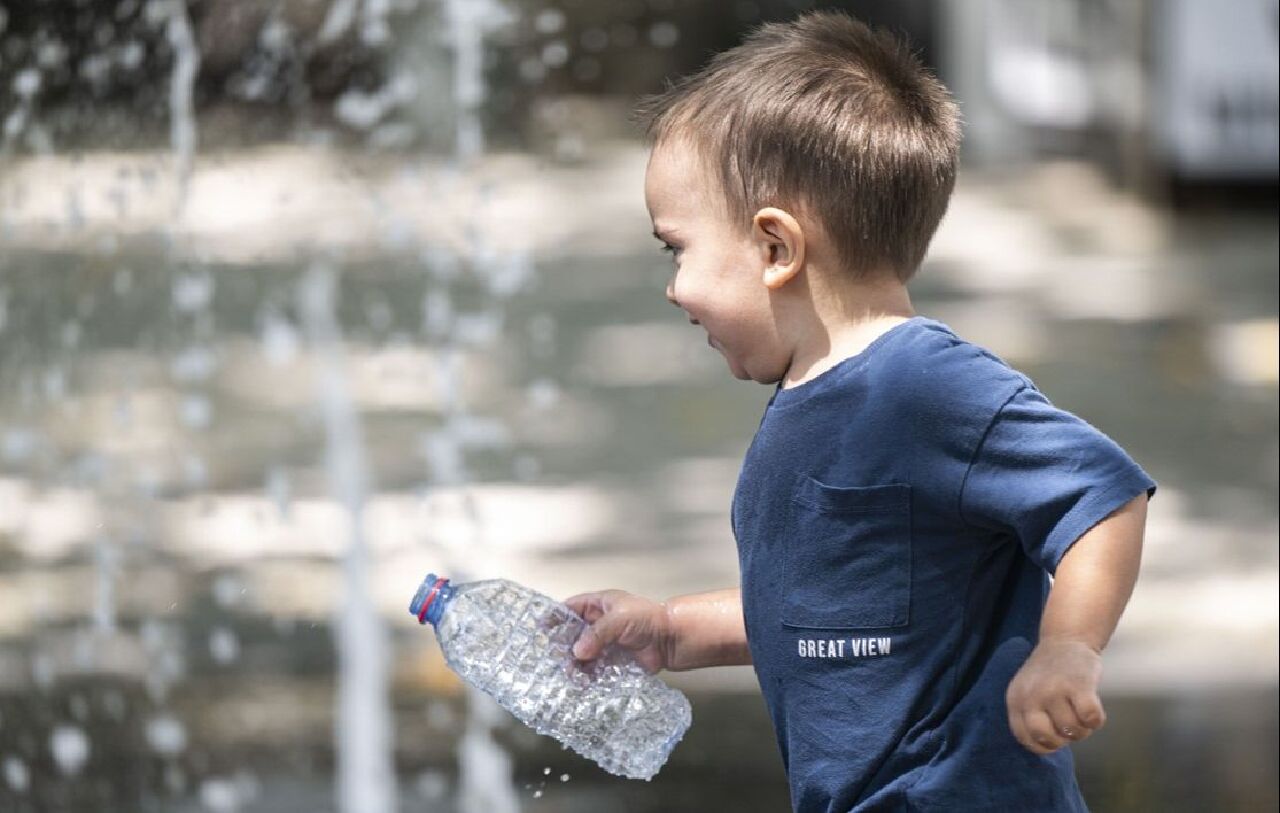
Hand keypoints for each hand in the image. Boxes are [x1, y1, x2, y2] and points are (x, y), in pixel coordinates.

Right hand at [564, 589, 671, 674]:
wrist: (671, 641)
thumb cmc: (649, 620)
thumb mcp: (619, 619)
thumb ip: (597, 634)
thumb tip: (578, 651)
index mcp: (600, 605)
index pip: (571, 608)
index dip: (557, 617)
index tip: (543, 628)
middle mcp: (600, 624)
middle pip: (574, 635)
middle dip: (565, 646)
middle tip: (558, 658)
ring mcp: (606, 643)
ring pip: (583, 654)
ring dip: (576, 664)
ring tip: (571, 674)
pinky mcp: (613, 661)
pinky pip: (595, 669)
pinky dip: (588, 676)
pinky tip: (583, 682)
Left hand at [1006, 638, 1106, 754]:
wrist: (1066, 639)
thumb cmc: (1049, 674)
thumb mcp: (1027, 692)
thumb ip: (1031, 717)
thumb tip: (1044, 748)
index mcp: (1015, 699)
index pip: (1024, 738)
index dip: (1043, 745)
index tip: (1054, 736)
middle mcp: (1031, 695)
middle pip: (1047, 738)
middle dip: (1063, 740)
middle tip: (1069, 726)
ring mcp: (1054, 690)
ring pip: (1073, 731)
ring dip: (1083, 728)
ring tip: (1080, 712)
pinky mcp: (1078, 685)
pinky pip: (1091, 719)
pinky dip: (1096, 720)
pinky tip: (1093, 707)